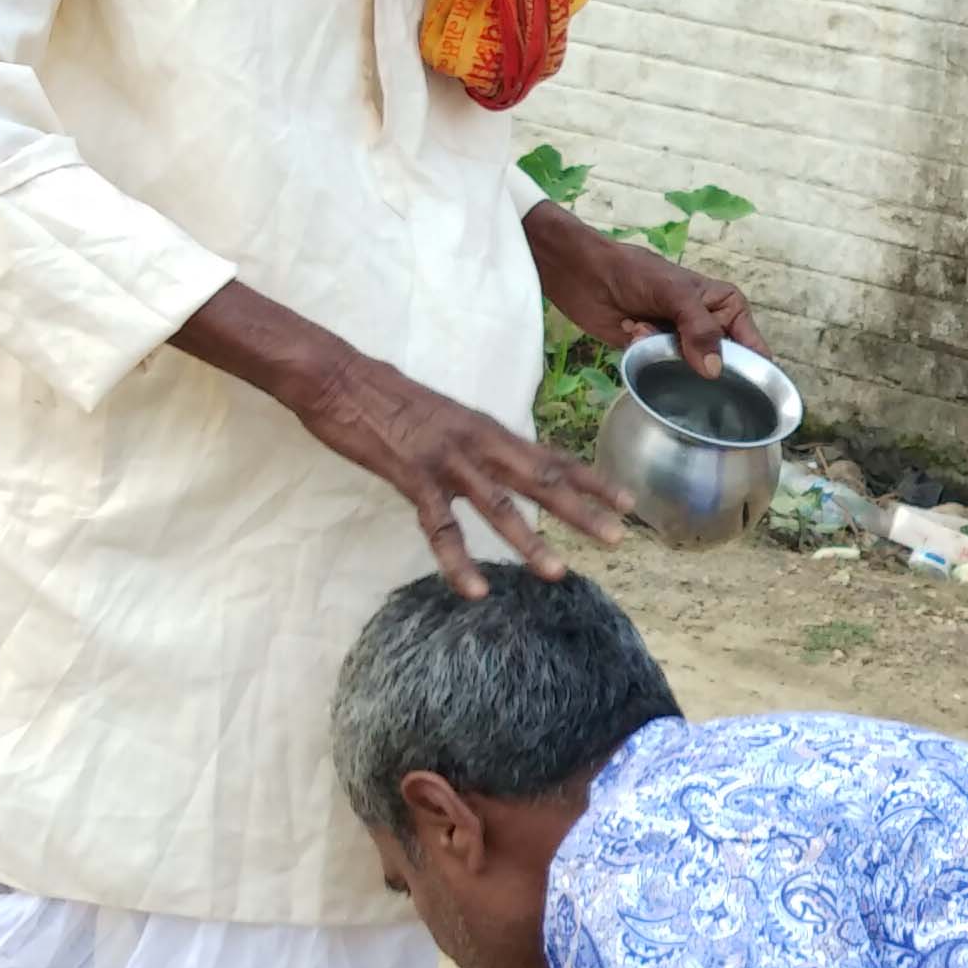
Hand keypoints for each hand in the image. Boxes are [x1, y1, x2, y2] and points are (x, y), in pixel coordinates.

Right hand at [298, 348, 631, 597]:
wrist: (340, 378)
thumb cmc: (387, 399)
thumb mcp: (445, 419)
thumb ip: (474, 444)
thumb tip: (496, 465)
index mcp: (488, 429)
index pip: (551, 455)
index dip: (591, 478)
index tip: (627, 499)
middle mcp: (478, 442)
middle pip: (540, 478)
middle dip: (582, 510)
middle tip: (617, 539)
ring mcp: (447, 460)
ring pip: (498, 506)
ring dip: (530, 541)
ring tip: (558, 573)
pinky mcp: (412, 476)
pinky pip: (440, 526)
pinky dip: (457, 561)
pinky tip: (473, 589)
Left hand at [525, 206, 762, 380]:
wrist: (585, 274)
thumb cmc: (636, 273)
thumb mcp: (675, 294)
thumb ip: (700, 330)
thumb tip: (715, 371)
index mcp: (727, 308)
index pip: (753, 348)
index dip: (753, 372)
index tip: (745, 395)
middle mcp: (709, 329)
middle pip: (723, 367)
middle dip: (701, 367)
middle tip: (676, 348)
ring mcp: (682, 344)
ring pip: (690, 374)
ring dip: (667, 357)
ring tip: (644, 329)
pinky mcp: (656, 355)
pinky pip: (662, 372)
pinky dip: (647, 357)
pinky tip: (631, 333)